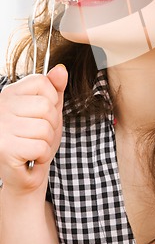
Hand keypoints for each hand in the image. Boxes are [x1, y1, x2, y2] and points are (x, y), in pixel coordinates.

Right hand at [0, 65, 66, 195]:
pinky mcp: (4, 148)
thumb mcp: (49, 109)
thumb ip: (55, 88)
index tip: (41, 115)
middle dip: (51, 126)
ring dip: (46, 143)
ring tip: (33, 148)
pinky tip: (30, 158)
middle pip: (47, 107)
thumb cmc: (36, 139)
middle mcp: (2, 106)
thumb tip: (61, 69)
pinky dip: (41, 155)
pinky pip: (40, 146)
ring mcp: (1, 127)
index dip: (51, 101)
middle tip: (37, 136)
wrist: (24, 174)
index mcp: (10, 93)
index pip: (42, 82)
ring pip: (45, 128)